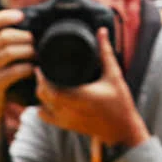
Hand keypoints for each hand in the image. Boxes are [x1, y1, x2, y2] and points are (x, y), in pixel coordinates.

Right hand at [0, 8, 36, 109]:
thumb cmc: (5, 81)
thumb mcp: (4, 61)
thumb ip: (14, 45)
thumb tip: (38, 28)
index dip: (5, 16)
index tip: (22, 16)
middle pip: (4, 36)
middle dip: (25, 37)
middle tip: (38, 43)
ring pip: (8, 52)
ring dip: (28, 52)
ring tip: (39, 56)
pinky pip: (12, 71)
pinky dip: (27, 69)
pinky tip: (34, 71)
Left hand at [31, 28, 148, 147]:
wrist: (122, 130)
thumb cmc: (120, 102)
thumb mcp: (114, 76)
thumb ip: (105, 53)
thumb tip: (101, 31)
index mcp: (79, 97)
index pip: (49, 89)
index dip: (41, 77)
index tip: (41, 65)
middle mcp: (69, 110)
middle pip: (42, 95)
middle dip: (39, 82)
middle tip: (42, 69)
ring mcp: (65, 120)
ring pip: (40, 106)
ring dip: (40, 94)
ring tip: (45, 81)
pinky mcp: (65, 126)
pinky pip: (44, 116)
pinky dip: (42, 106)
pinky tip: (47, 97)